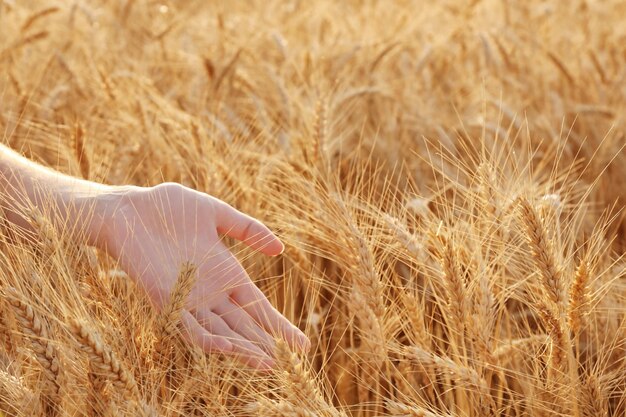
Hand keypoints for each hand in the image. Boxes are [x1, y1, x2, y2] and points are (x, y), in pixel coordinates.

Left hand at [93, 182, 308, 369]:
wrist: (129, 209)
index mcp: (226, 273)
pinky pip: (190, 328)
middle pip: (244, 326)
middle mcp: (210, 292)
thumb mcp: (218, 214)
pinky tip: (228, 348)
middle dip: (265, 344)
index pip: (257, 306)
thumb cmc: (170, 207)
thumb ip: (248, 230)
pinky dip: (209, 340)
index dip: (278, 325)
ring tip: (267, 363)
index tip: (302, 345)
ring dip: (242, 349)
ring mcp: (189, 300)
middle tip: (289, 364)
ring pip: (221, 333)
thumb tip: (280, 249)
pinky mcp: (166, 301)